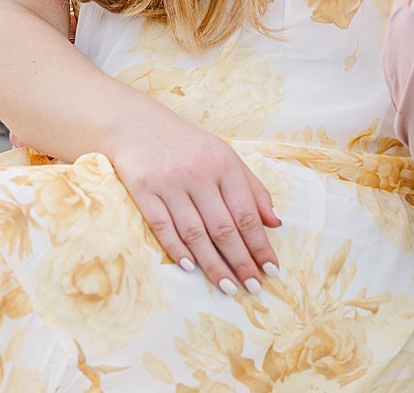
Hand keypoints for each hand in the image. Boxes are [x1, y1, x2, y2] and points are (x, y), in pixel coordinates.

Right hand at [96, 99, 281, 296]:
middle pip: (224, 228)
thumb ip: (252, 188)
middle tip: (254, 288)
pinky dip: (177, 249)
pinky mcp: (143, 190)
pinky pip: (162, 226)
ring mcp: (169, 183)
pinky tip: (191, 267)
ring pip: (195, 233)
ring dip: (214, 264)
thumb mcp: (225, 157)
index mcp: (224, 163)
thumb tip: (275, 222)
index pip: (247, 213)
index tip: (272, 270)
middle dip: (241, 262)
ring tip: (229, 287)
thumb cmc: (188, 146)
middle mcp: (198, 173)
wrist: (137, 125)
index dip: (260, 245)